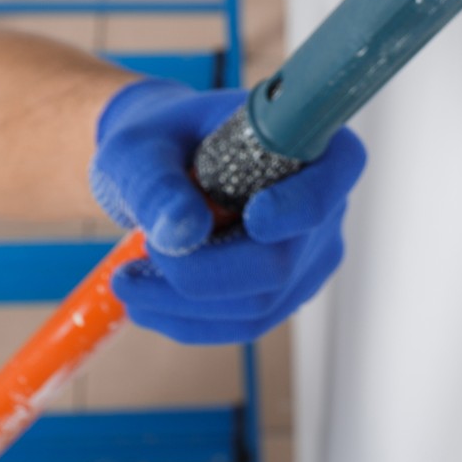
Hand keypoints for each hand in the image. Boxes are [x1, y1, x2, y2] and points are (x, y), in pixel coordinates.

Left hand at [88, 79, 366, 343]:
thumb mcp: (138, 148)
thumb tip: (181, 230)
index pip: (334, 173)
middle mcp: (325, 202)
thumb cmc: (157, 142)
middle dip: (203, 271)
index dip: (302, 203)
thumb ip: (155, 182)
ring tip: (127, 281)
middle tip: (140, 257)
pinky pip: (245, 322)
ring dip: (184, 304)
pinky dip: (189, 320)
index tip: (255, 218)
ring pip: (260, 303)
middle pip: (282, 260)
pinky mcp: (287, 292)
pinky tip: (147, 301)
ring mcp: (311, 254)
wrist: (160, 165)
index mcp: (307, 139)